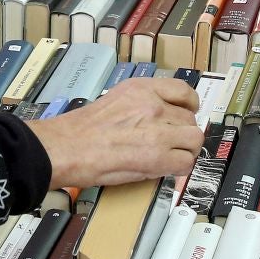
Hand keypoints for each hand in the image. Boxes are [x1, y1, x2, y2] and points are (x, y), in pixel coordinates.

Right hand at [27, 78, 202, 188]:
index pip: (184, 91)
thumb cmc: (80, 130)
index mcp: (142, 89)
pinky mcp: (158, 156)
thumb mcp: (115, 100)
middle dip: (182, 133)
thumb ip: (141, 105)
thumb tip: (161, 118)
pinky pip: (186, 162)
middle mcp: (153, 105)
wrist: (66, 148)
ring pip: (194, 140)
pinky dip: (179, 168)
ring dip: (185, 150)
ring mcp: (158, 131)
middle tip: (170, 144)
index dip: (189, 106)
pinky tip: (165, 169)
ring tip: (170, 158)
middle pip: (189, 119)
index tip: (186, 113)